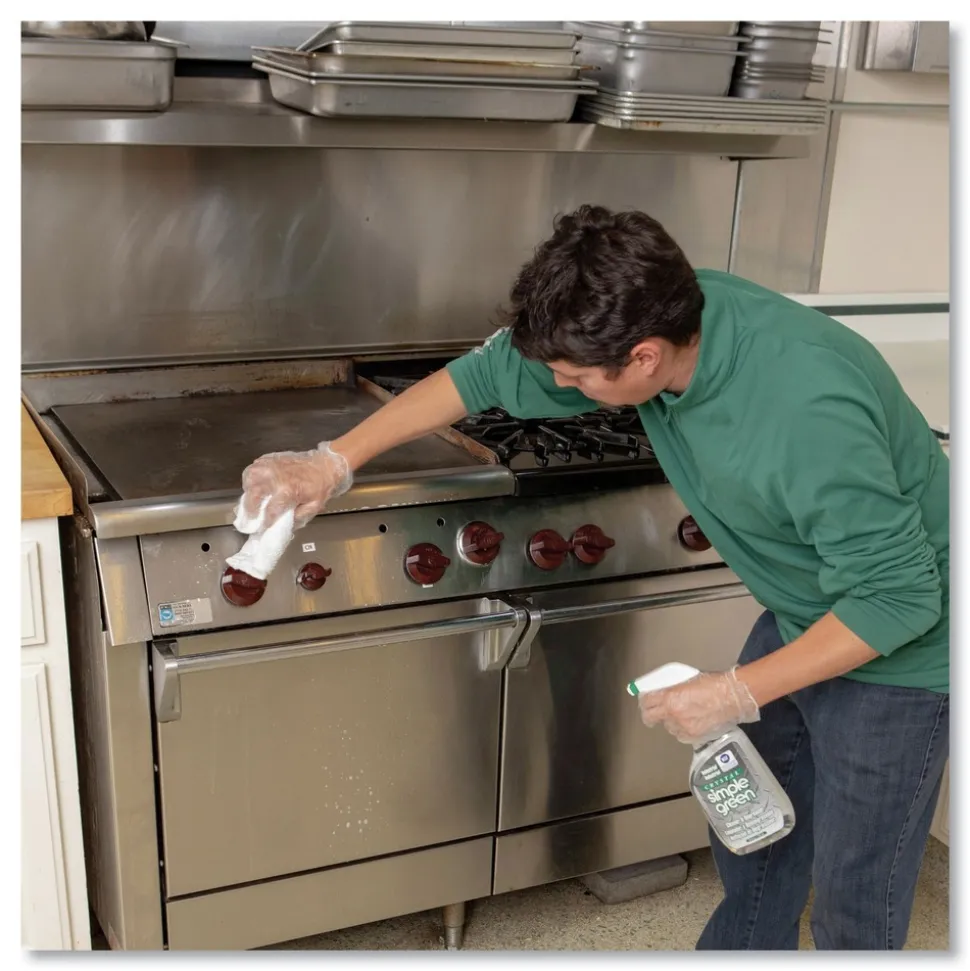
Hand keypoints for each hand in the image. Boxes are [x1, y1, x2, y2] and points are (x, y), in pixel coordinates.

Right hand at [238, 442, 352, 529]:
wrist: (326, 464)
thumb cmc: (321, 486)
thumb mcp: (314, 507)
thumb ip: (298, 518)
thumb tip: (284, 526)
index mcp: (289, 491)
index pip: (270, 511)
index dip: (265, 522)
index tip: (263, 527)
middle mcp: (277, 478)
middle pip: (254, 493)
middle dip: (249, 508)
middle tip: (250, 516)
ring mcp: (273, 466)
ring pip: (250, 476)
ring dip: (248, 489)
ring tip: (250, 497)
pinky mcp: (272, 459)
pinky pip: (255, 466)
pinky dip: (251, 475)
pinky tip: (255, 483)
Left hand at [637, 667, 759, 743]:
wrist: (732, 696)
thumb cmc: (713, 683)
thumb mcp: (686, 680)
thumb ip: (672, 689)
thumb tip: (662, 692)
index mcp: (670, 697)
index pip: (646, 701)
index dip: (644, 700)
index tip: (646, 700)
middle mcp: (673, 714)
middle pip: (650, 717)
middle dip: (650, 714)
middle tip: (653, 712)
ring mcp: (683, 727)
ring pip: (667, 726)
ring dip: (669, 721)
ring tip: (679, 714)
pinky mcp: (693, 736)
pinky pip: (680, 734)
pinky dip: (681, 729)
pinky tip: (688, 722)